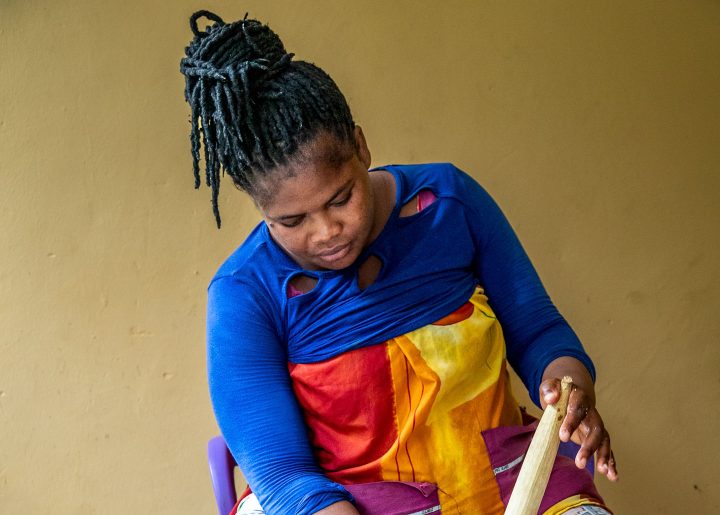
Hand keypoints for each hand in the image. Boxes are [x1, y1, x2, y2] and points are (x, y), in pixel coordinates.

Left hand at [539, 357, 617, 480]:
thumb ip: (548, 389)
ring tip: (603, 471)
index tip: (563, 437)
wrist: (568, 392)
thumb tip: (552, 397)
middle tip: (580, 463)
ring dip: (604, 455)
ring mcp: (595, 423)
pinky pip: (606, 447)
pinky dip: (610, 461)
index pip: (577, 409)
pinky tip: (612, 475)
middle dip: (589, 446)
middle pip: (595, 428)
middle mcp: (591, 411)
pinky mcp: (596, 435)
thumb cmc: (556, 392)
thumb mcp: (549, 386)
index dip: (571, 422)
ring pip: (603, 439)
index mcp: (579, 398)